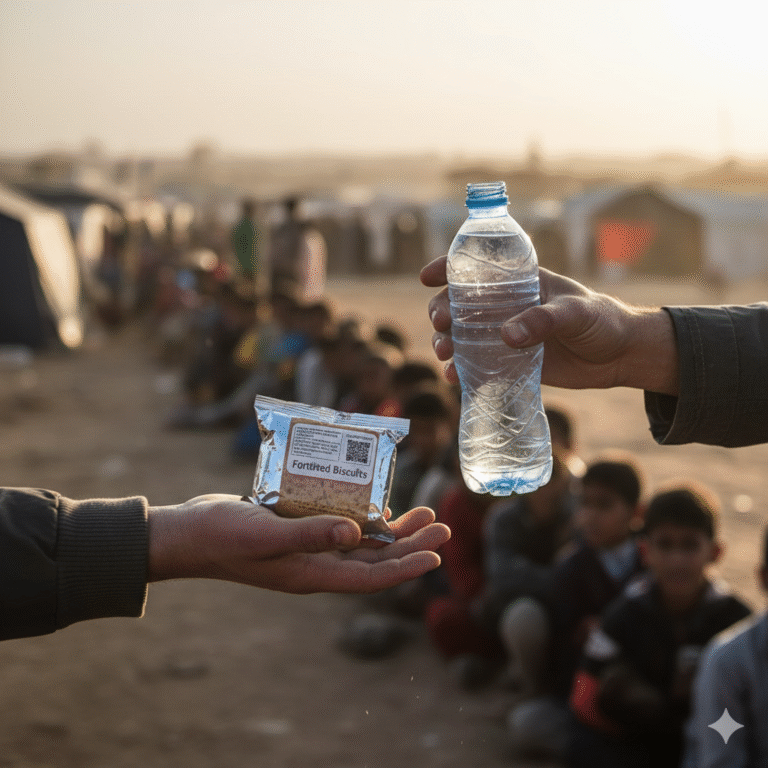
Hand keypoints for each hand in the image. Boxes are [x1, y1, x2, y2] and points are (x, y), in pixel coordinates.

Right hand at [148, 495, 449, 593]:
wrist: (188, 534)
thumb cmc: (222, 536)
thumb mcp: (266, 533)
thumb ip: (310, 533)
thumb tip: (358, 534)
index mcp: (312, 574)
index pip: (371, 577)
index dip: (406, 568)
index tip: (437, 555)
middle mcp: (315, 564)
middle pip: (375, 559)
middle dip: (411, 544)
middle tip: (441, 524)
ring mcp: (307, 549)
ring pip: (362, 543)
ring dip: (393, 530)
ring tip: (423, 511)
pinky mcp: (298, 530)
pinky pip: (339, 526)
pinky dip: (361, 515)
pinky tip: (375, 500)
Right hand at [421, 256, 678, 394]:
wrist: (619, 356)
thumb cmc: (601, 321)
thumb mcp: (575, 313)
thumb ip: (543, 320)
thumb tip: (506, 336)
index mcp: (520, 283)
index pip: (477, 268)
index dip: (448, 268)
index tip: (427, 277)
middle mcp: (506, 307)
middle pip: (459, 304)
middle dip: (441, 312)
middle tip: (440, 325)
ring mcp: (505, 335)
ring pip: (462, 336)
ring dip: (446, 342)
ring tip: (445, 354)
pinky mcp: (509, 363)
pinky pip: (477, 365)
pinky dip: (461, 370)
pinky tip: (454, 377)